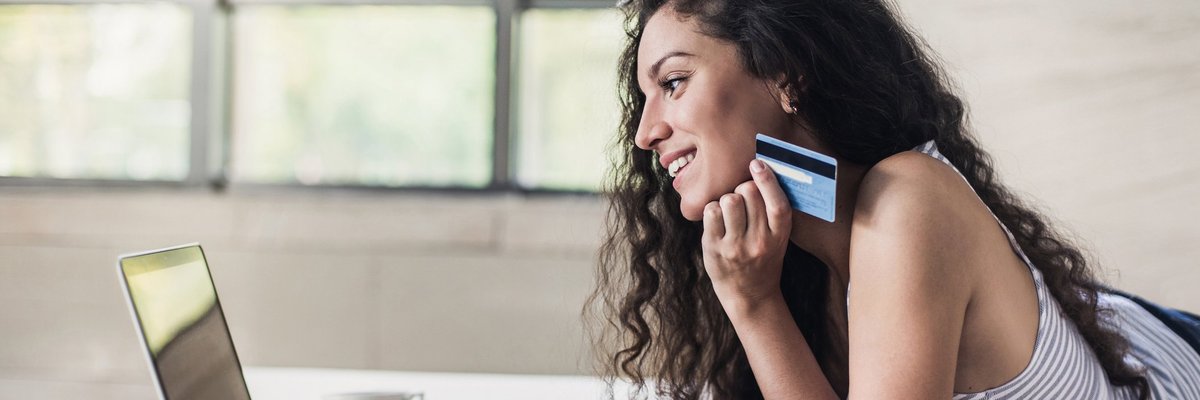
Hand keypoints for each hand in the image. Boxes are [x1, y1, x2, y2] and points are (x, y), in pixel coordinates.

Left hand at [702, 159, 793, 311]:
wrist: (750, 296)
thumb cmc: (763, 259)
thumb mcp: (778, 239)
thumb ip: (773, 212)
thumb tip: (762, 171)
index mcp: (780, 236)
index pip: (777, 203)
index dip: (767, 179)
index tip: (757, 163)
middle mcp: (759, 241)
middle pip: (749, 193)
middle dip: (743, 188)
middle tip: (742, 199)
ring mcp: (736, 246)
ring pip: (729, 199)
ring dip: (727, 199)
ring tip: (730, 211)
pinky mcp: (715, 248)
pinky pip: (711, 211)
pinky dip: (712, 209)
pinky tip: (717, 218)